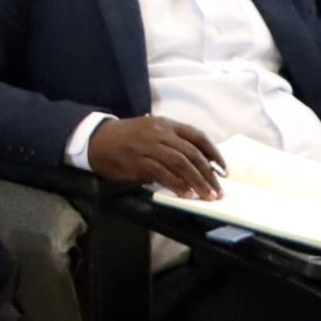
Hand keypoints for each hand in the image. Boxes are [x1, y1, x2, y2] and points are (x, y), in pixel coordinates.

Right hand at [86, 115, 223, 198]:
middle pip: (192, 153)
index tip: (223, 169)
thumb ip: (171, 142)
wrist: (97, 140)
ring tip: (207, 195)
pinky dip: (176, 184)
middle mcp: (160, 133)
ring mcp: (149, 146)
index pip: (197, 136)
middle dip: (208, 173)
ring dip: (197, 181)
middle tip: (218, 190)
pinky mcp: (138, 161)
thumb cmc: (127, 138)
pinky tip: (185, 194)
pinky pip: (162, 173)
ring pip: (180, 163)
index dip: (213, 153)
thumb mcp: (151, 131)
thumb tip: (196, 163)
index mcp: (166, 124)